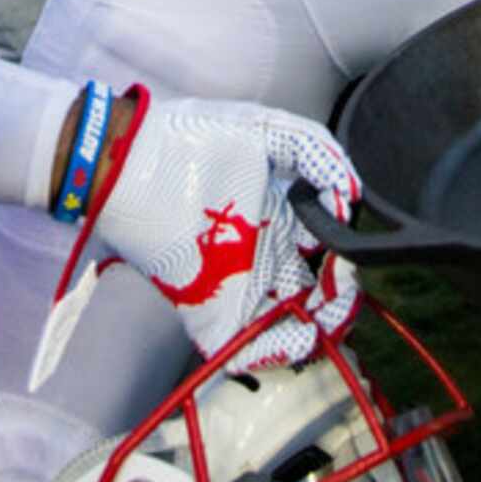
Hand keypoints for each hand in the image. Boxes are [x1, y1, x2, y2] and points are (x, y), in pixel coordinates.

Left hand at [80, 89, 362, 373]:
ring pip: (283, 326)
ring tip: (316, 324)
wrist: (130, 158)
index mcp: (280, 216)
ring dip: (309, 334)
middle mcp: (262, 255)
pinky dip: (265, 353)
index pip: (327, 255)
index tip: (348, 264)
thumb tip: (350, 196)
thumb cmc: (193, 137)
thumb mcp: (266, 128)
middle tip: (338, 301)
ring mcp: (234, 283)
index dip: (345, 266)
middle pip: (313, 297)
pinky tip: (284, 338)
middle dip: (335, 307)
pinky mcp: (204, 306)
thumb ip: (317, 152)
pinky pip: (238, 346)